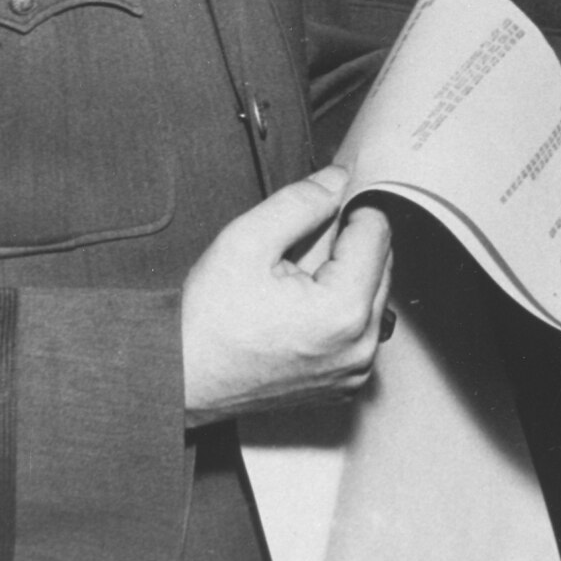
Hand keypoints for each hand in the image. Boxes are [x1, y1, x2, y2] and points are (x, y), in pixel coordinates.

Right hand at [180, 166, 392, 427]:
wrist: (180, 377)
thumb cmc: (207, 320)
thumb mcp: (247, 240)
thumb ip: (302, 201)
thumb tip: (339, 179)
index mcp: (344, 311)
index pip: (377, 231)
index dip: (344, 211)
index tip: (311, 217)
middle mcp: (360, 347)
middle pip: (380, 263)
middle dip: (343, 247)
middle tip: (290, 256)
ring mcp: (354, 370)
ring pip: (370, 293)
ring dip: (340, 278)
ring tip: (289, 286)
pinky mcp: (344, 381)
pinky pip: (358, 327)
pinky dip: (335, 310)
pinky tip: (294, 312)